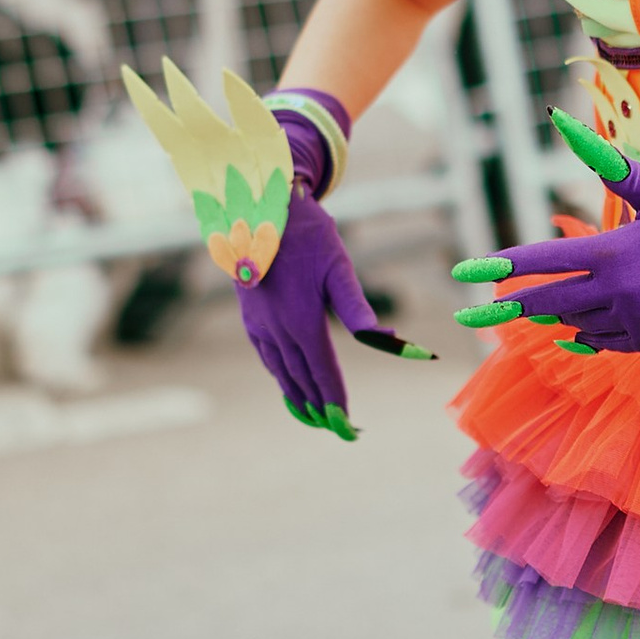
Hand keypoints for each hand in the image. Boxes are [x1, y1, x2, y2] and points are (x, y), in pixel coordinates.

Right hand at [231, 107, 422, 436]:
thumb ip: (359, 310)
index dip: (336, 401)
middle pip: (301, 380)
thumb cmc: (310, 236)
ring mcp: (259, 326)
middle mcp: (278, 330)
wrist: (262, 208)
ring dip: (298, 398)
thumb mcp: (340, 269)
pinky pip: (267, 357)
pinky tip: (289, 382)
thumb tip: (388, 339)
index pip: (323, 373)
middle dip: (320, 408)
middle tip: (338, 430)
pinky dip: (280, 377)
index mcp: (303, 322)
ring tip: (313, 418)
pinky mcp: (250, 318)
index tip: (347, 425)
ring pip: (281, 373)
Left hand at [453, 118, 639, 353]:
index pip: (543, 261)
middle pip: (548, 303)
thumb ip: (608, 164)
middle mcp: (618, 293)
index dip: (500, 267)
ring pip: (575, 324)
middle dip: (509, 306)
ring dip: (553, 316)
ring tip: (530, 309)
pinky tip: (570, 333)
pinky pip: (603, 343)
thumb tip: (562, 124)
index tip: (464, 273)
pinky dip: (584, 336)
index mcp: (615, 253)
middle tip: (471, 315)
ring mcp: (635, 322)